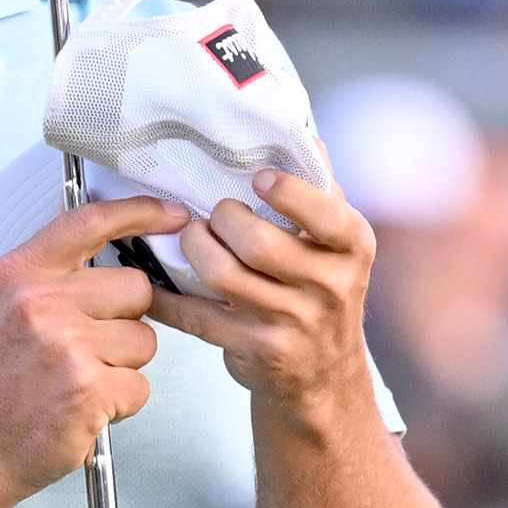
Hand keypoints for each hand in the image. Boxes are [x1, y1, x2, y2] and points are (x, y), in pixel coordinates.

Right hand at [0, 196, 188, 496]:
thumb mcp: (2, 306)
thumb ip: (49, 271)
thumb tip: (101, 236)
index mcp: (20, 273)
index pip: (90, 222)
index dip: (141, 213)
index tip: (174, 215)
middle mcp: (41, 302)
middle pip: (136, 287)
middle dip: (126, 320)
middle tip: (88, 348)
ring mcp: (66, 345)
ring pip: (145, 339)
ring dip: (124, 365)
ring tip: (81, 380)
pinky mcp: (87, 389)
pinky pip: (140, 386)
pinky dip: (120, 403)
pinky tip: (85, 408)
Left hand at [150, 170, 376, 425]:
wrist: (324, 376)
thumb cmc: (322, 290)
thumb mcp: (337, 243)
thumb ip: (320, 190)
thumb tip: (301, 131)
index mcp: (352, 248)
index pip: (327, 215)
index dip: (289, 192)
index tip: (259, 179)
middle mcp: (329, 286)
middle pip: (259, 242)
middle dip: (223, 219)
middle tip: (215, 214)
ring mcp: (293, 322)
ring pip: (223, 275)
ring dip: (194, 247)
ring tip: (193, 238)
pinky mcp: (256, 349)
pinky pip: (197, 316)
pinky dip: (167, 297)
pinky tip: (155, 282)